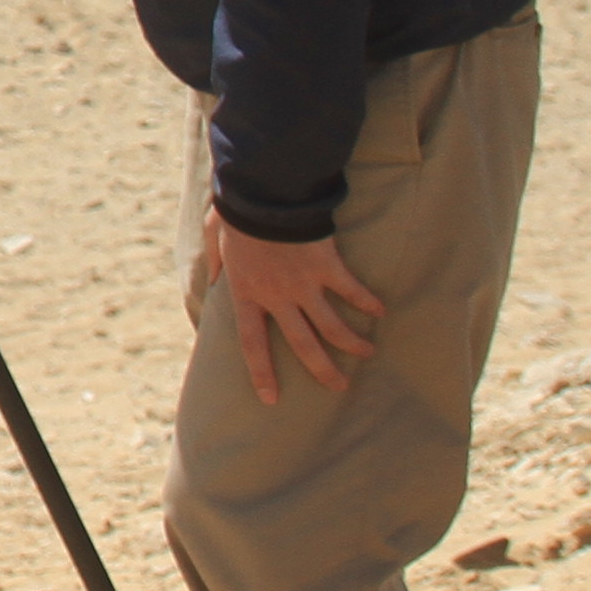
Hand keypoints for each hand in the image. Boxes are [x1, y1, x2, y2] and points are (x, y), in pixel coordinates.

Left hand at [196, 215, 382, 408]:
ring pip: (332, 326)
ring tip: (367, 353)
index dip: (261, 373)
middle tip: (340, 387)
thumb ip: (214, 262)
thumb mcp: (215, 237)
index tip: (270, 399)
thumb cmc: (237, 210)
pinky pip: (351, 290)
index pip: (252, 344)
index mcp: (247, 293)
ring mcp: (304, 284)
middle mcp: (277, 297)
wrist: (264, 190)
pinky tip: (380, 312)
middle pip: (303, 345)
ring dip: (352, 343)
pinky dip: (367, 302)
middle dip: (323, 370)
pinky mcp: (326, 266)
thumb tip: (211, 281)